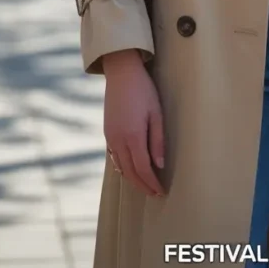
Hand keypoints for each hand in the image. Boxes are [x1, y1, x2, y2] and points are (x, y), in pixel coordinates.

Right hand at [103, 49, 165, 196]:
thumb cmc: (143, 90)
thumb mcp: (156, 113)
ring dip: (132, 179)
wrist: (121, 73)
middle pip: (130, 172)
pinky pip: (114, 158)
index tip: (161, 191)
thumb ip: (158, 141)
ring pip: (121, 167)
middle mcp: (118, 140)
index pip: (143, 169)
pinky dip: (123, 168)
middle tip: (154, 193)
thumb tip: (159, 165)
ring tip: (144, 185)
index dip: (152, 182)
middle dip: (142, 185)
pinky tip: (130, 169)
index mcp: (133, 136)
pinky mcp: (107, 133)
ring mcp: (110, 137)